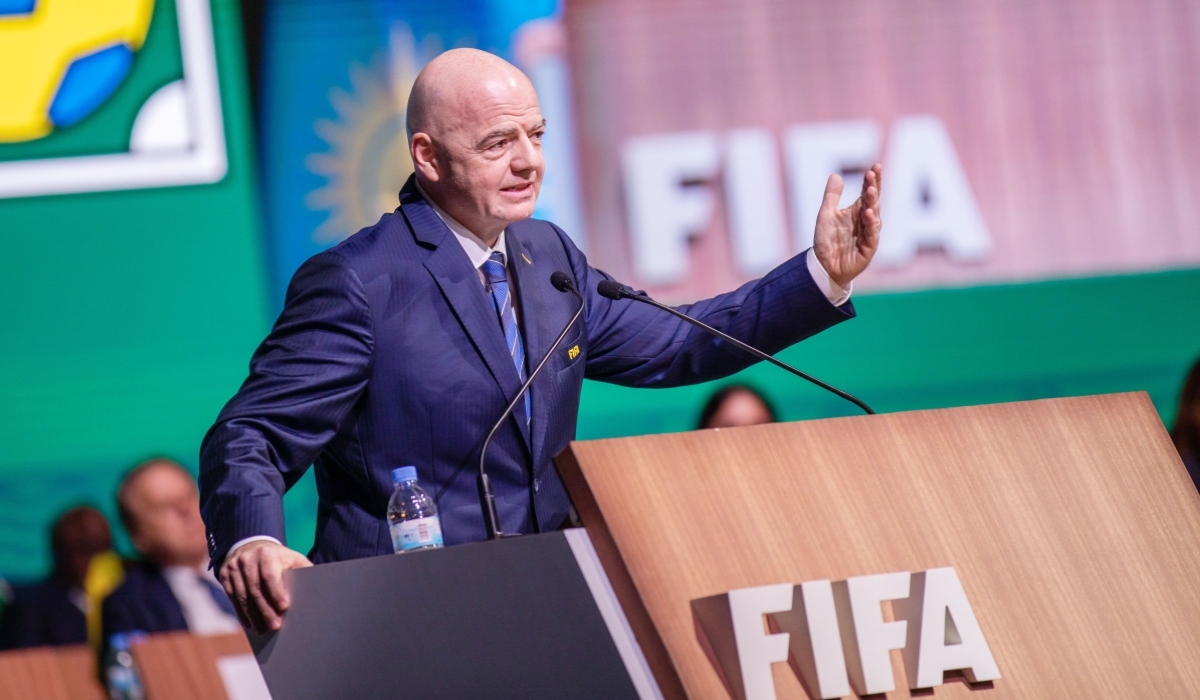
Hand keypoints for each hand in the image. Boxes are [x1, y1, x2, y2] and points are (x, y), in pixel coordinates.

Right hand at [219, 540, 311, 633]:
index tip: (284, 607)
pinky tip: (250, 623)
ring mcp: (233, 567)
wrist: (250, 546)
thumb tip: (318, 586)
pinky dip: (242, 613)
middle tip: (275, 626)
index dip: (276, 592)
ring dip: (253, 615)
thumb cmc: (278, 557)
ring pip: (243, 596)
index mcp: (266, 554)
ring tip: (263, 629)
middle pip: (256, 589)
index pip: (270, 575)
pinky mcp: (224, 576)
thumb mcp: (292, 557)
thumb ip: (303, 569)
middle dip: (266, 610)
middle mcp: (247, 559)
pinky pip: (233, 598)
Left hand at [812, 164, 881, 288]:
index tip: (875, 167)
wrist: (823, 266)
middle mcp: (865, 221)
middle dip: (873, 187)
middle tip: (873, 173)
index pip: (867, 193)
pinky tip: (868, 213)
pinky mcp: (868, 248)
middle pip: (873, 201)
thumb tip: (836, 175)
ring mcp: (869, 234)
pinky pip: (872, 234)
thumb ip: (832, 196)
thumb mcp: (826, 215)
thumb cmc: (826, 241)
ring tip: (870, 190)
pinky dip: (871, 224)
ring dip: (872, 203)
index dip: (872, 180)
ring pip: (874, 216)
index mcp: (857, 211)